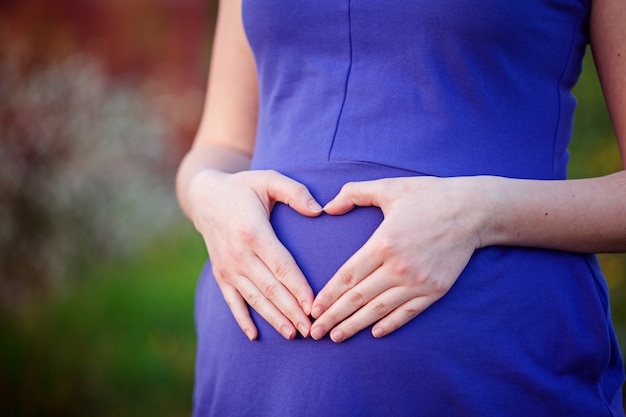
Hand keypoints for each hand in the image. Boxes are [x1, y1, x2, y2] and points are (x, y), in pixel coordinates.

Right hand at [188, 169, 322, 340]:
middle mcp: (238, 254)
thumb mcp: (268, 178)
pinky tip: (254, 335)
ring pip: (254, 298)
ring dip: (273, 318)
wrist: (205, 196)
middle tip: (311, 329)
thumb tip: (319, 210)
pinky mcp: (221, 274)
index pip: (281, 266)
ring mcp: (227, 267)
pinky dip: (242, 319)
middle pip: (270, 288)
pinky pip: (231, 301)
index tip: (314, 305)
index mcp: (253, 232)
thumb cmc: (244, 187)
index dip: (298, 288)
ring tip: (292, 334)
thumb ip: (295, 191)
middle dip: (291, 311)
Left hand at [309, 176, 486, 341]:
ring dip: (356, 325)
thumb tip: (327, 207)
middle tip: (316, 332)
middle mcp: (399, 267)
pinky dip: (391, 324)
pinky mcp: (435, 290)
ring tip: (337, 337)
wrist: (473, 210)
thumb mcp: (389, 187)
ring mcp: (418, 281)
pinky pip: (408, 312)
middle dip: (334, 317)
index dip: (328, 295)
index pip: (348, 276)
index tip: (313, 309)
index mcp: (384, 243)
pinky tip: (375, 333)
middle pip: (359, 298)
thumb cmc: (428, 195)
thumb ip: (354, 193)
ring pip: (380, 310)